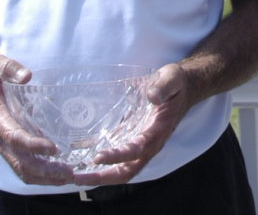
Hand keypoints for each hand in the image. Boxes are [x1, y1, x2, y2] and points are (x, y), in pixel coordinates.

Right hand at [0, 54, 73, 184]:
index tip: (52, 148)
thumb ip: (9, 68)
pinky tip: (61, 173)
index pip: (13, 137)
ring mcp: (4, 145)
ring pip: (21, 169)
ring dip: (44, 177)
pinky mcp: (11, 147)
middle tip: (69, 172)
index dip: (32, 145)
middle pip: (19, 162)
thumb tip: (27, 76)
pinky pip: (24, 166)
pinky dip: (41, 174)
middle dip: (43, 169)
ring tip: (69, 177)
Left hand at [73, 63, 191, 186]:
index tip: (98, 157)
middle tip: (78, 177)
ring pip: (121, 167)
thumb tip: (152, 97)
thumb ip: (162, 87)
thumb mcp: (171, 79)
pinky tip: (79, 154)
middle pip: (127, 170)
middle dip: (103, 177)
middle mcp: (149, 143)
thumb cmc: (176, 83)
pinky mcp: (133, 136)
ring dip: (99, 173)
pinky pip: (116, 154)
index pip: (137, 150)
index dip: (118, 156)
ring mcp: (141, 142)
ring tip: (74, 172)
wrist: (183, 86)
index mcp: (159, 131)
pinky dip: (99, 158)